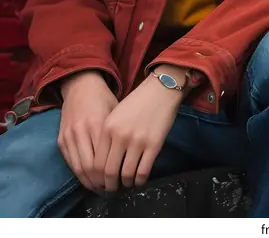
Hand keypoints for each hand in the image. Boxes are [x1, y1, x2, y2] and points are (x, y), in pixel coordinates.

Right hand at [58, 70, 117, 190]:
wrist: (80, 85)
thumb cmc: (104, 98)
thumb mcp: (116, 111)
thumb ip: (119, 134)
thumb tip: (131, 157)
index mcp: (97, 124)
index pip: (103, 159)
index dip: (112, 174)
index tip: (121, 181)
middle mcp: (81, 132)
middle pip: (90, 168)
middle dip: (101, 182)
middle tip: (112, 189)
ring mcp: (69, 136)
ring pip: (78, 169)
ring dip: (90, 182)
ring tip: (102, 187)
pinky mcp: (61, 139)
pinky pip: (70, 163)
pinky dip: (79, 174)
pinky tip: (89, 179)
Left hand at [91, 67, 185, 191]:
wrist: (161, 89)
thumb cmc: (138, 101)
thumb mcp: (116, 114)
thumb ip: (107, 135)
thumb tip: (103, 163)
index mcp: (107, 127)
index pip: (96, 163)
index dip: (97, 178)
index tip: (101, 182)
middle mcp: (120, 136)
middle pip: (109, 172)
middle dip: (110, 185)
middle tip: (113, 189)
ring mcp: (137, 141)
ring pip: (126, 175)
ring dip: (126, 184)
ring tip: (127, 184)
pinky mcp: (154, 144)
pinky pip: (143, 171)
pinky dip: (140, 180)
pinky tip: (140, 179)